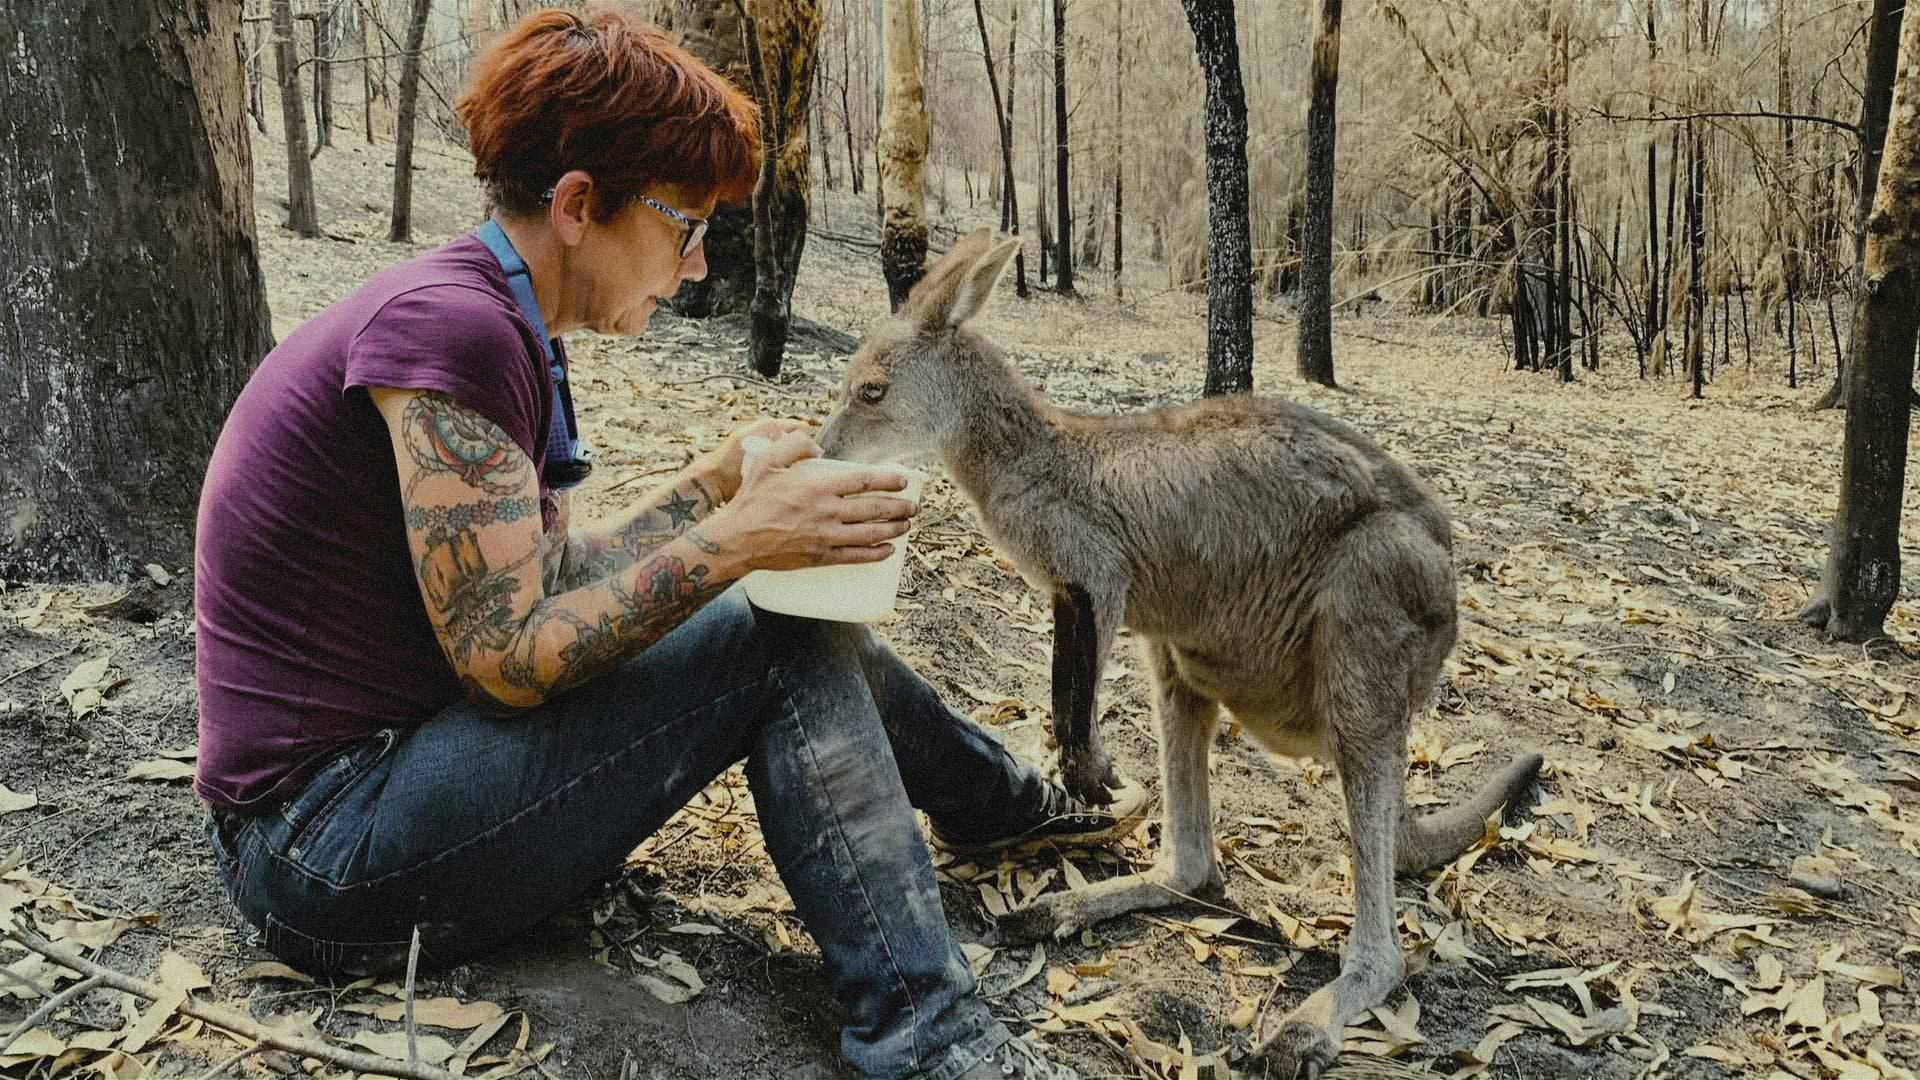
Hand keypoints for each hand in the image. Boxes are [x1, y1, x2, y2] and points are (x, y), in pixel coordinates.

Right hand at [701, 429, 915, 570]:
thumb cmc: (752, 499)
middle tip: (913, 507)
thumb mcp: (767, 461)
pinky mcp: (820, 557)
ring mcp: (825, 536)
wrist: (736, 539)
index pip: (864, 480)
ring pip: (870, 533)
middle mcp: (826, 511)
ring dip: (894, 529)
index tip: (903, 479)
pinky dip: (876, 554)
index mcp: (817, 485)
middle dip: (900, 507)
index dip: (889, 479)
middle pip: (874, 508)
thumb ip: (794, 444)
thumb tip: (817, 447)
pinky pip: (856, 557)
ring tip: (907, 525)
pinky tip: (888, 550)